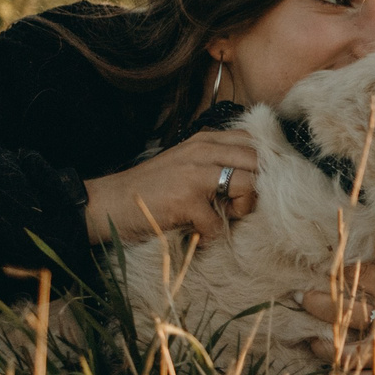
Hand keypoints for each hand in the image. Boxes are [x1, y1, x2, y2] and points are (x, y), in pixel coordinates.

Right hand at [85, 129, 258, 244]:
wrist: (109, 203)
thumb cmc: (151, 189)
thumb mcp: (187, 163)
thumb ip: (217, 162)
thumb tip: (257, 176)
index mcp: (205, 140)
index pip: (254, 141)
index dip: (265, 164)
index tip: (257, 184)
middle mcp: (203, 150)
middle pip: (259, 161)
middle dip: (259, 187)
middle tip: (239, 205)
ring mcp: (194, 173)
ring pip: (249, 184)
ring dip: (243, 207)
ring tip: (223, 217)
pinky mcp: (186, 199)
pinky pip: (219, 222)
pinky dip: (213, 234)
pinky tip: (198, 233)